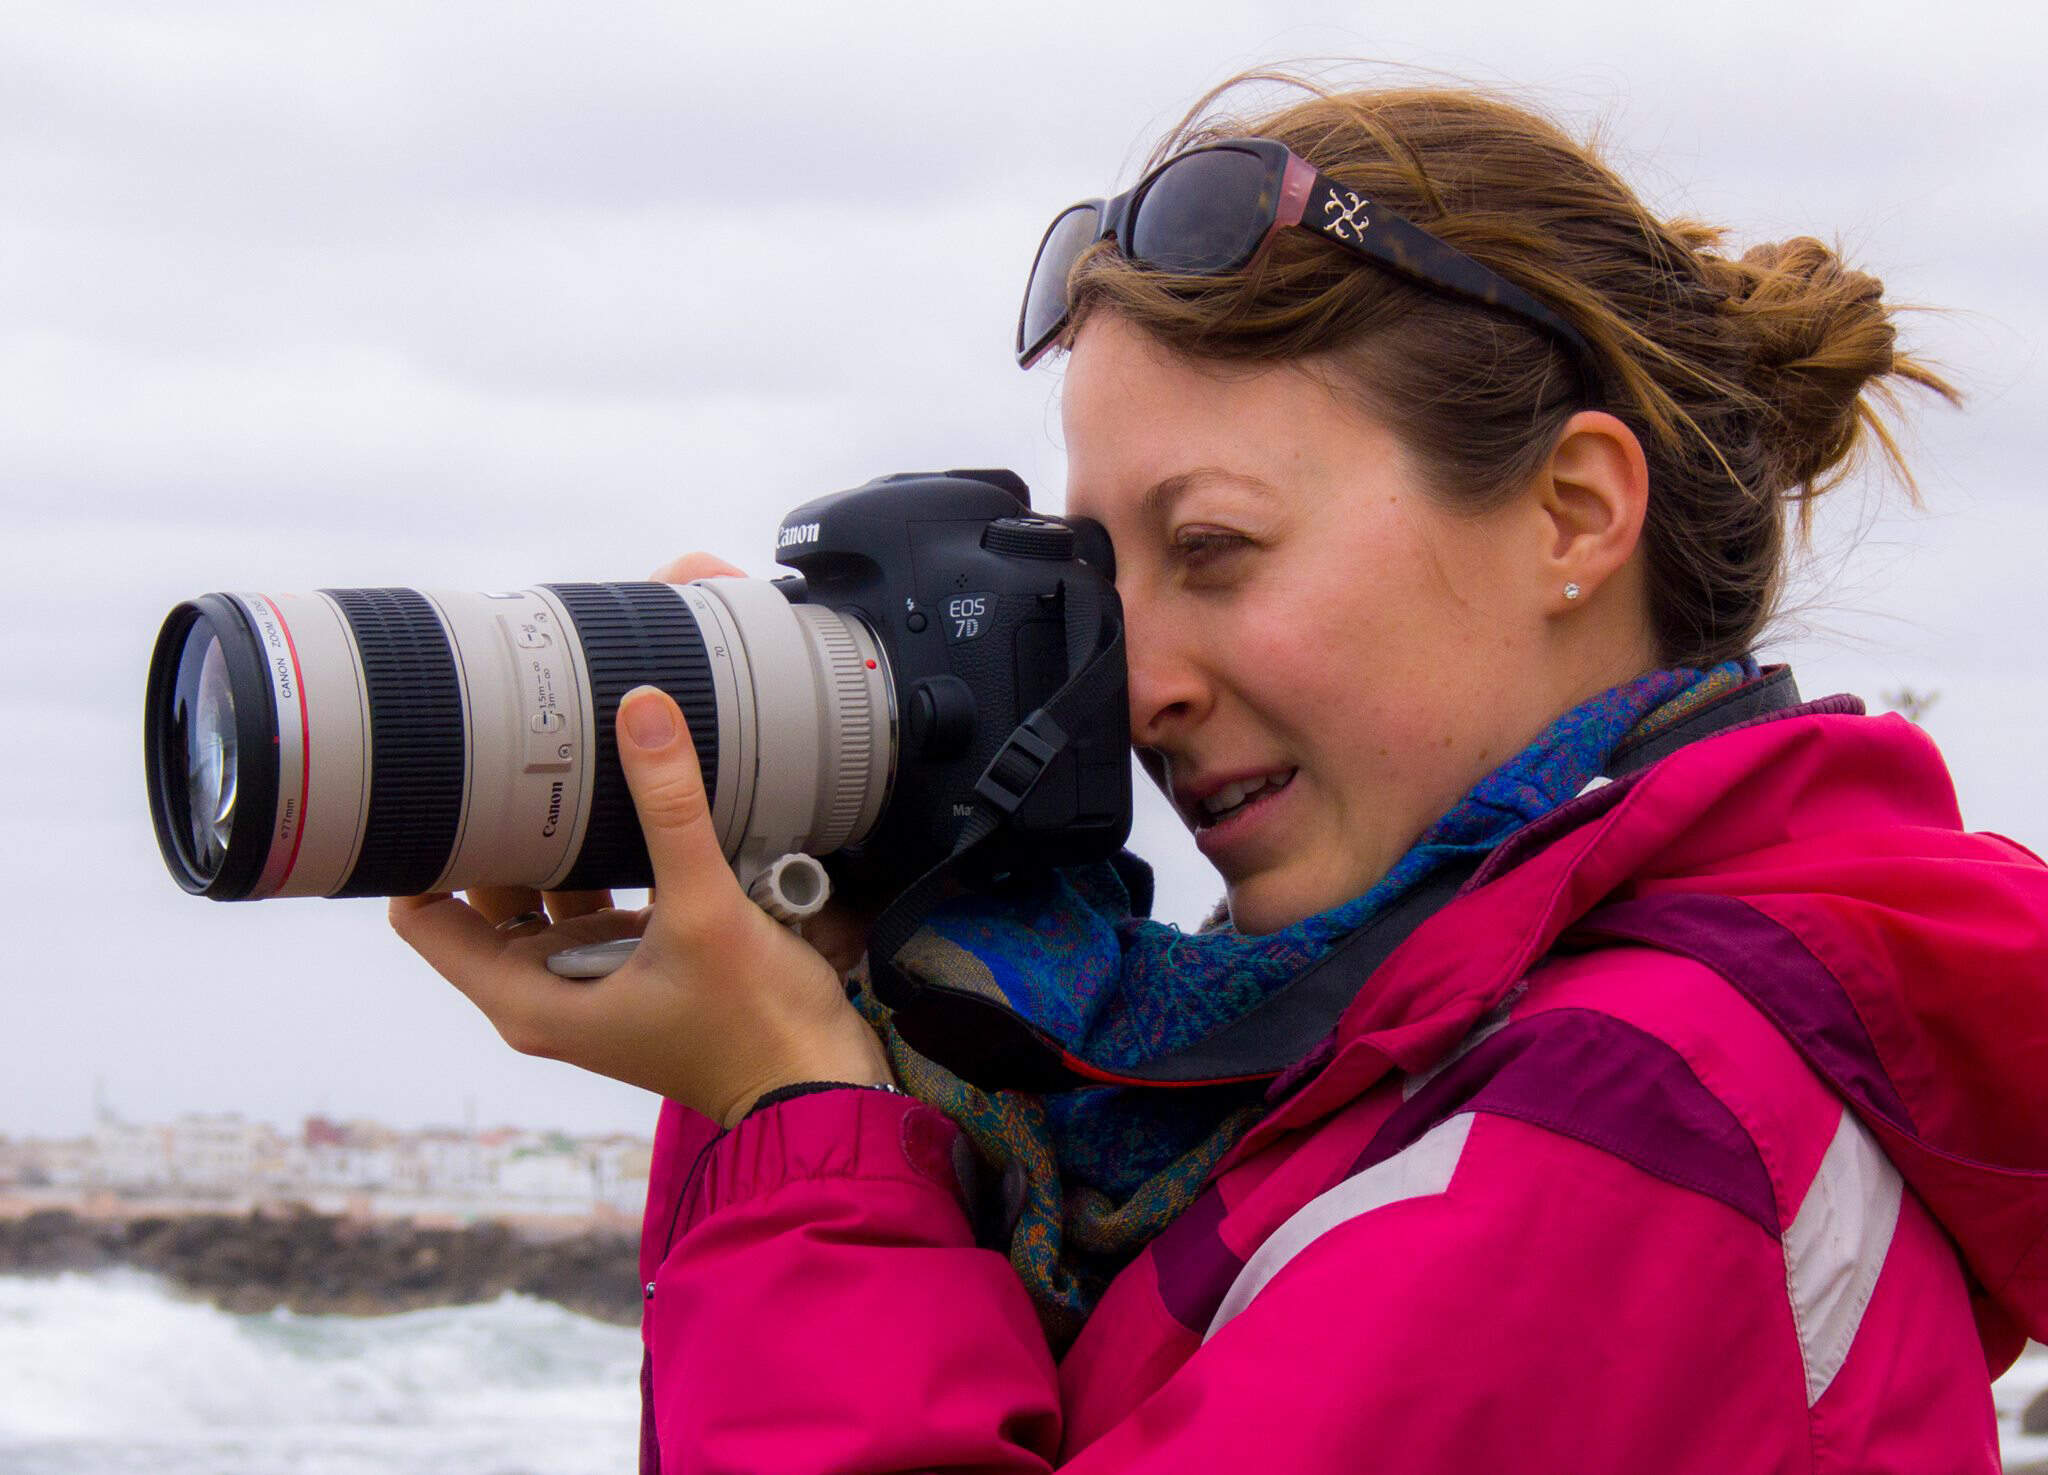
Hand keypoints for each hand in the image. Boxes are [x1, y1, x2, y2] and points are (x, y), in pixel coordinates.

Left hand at [391, 556, 891, 1126]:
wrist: (818, 1083)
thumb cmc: (755, 1027)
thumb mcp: (705, 911)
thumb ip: (672, 811)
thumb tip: (642, 714)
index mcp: (529, 995)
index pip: (425, 916)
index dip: (425, 851)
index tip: (445, 785)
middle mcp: (548, 991)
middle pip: (484, 895)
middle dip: (497, 832)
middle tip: (513, 756)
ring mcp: (593, 979)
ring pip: (546, 893)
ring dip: (557, 842)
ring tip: (571, 767)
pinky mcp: (639, 967)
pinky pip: (601, 900)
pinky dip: (607, 862)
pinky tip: (633, 812)